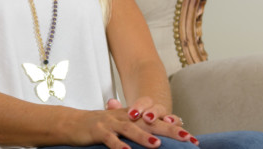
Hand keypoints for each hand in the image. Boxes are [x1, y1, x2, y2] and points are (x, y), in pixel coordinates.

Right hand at [78, 99, 196, 147]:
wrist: (72, 123)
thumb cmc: (99, 128)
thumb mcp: (120, 128)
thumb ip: (137, 131)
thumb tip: (158, 139)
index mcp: (132, 116)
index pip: (156, 120)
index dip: (173, 126)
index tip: (190, 135)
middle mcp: (124, 117)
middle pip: (149, 122)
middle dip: (169, 129)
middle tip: (186, 137)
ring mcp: (110, 123)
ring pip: (130, 129)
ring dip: (143, 137)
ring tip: (157, 145)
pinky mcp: (98, 131)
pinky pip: (110, 139)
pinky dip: (118, 145)